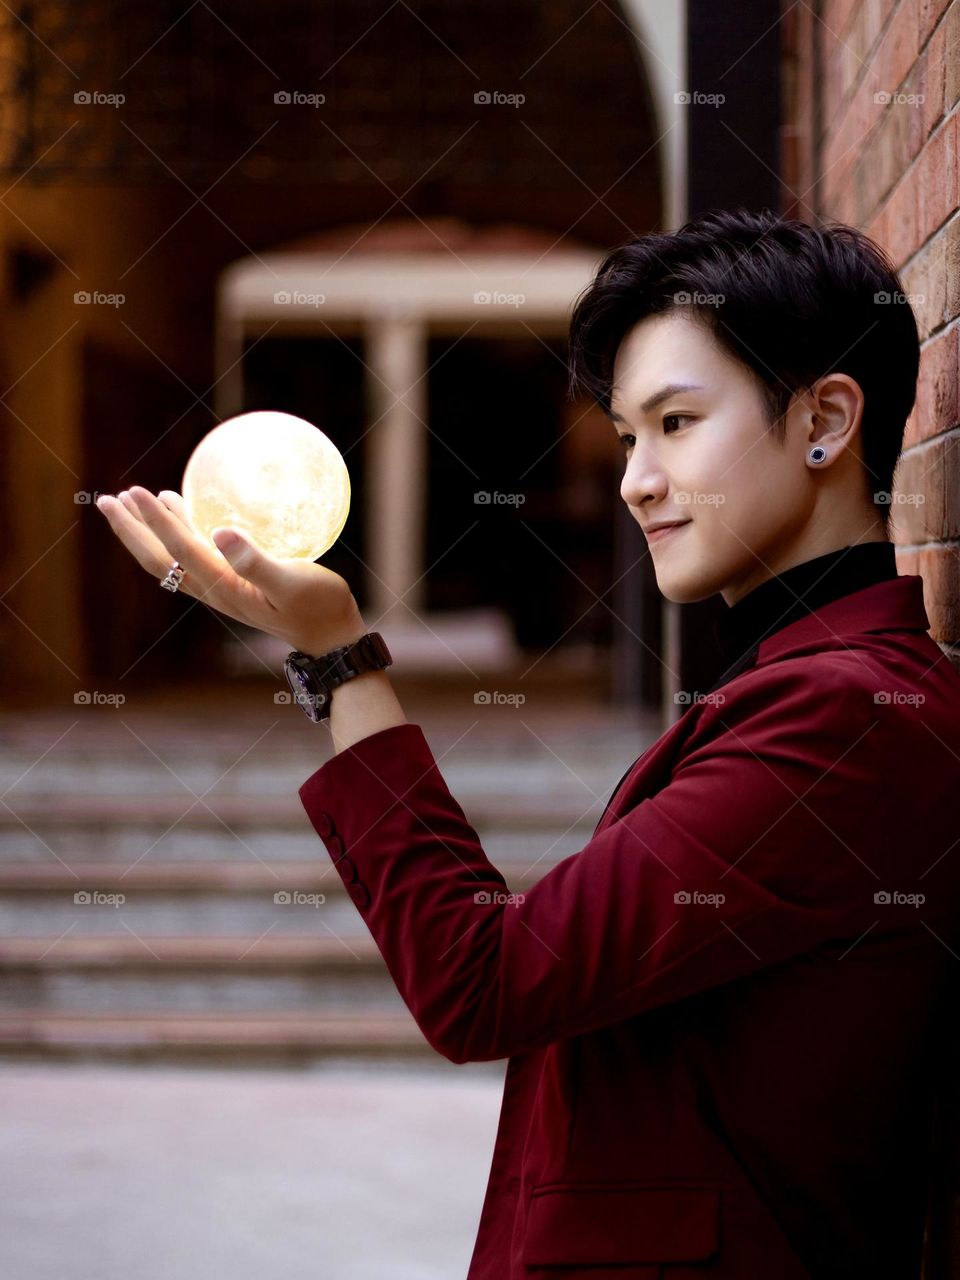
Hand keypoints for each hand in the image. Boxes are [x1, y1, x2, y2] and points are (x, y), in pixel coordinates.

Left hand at [96, 486, 367, 655]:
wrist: (330, 636)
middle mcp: (212, 588)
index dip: (154, 522)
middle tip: (106, 499)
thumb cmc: (319, 607)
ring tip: (128, 501)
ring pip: (171, 557)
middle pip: (158, 559)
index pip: (179, 550)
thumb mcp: (293, 583)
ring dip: (146, 530)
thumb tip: (220, 532)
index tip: (135, 492)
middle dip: (130, 530)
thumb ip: (256, 561)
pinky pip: (193, 553)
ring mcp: (220, 587)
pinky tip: (179, 506)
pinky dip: (179, 528)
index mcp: (223, 586)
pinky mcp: (232, 583)